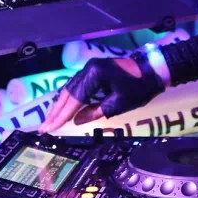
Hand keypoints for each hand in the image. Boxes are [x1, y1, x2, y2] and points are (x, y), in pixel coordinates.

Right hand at [38, 56, 164, 133]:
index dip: (61, 116)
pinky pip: (77, 86)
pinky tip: (63, 109)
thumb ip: (95, 112)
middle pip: (67, 92)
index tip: (49, 128)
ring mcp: (90, 68)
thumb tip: (77, 120)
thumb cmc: (139, 87)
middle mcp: (88, 68)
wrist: (153, 70)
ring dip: (60, 105)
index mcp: (94, 74)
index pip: (73, 99)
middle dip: (55, 111)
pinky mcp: (94, 71)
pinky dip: (69, 99)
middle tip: (44, 128)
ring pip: (70, 89)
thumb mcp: (118, 104)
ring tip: (50, 121)